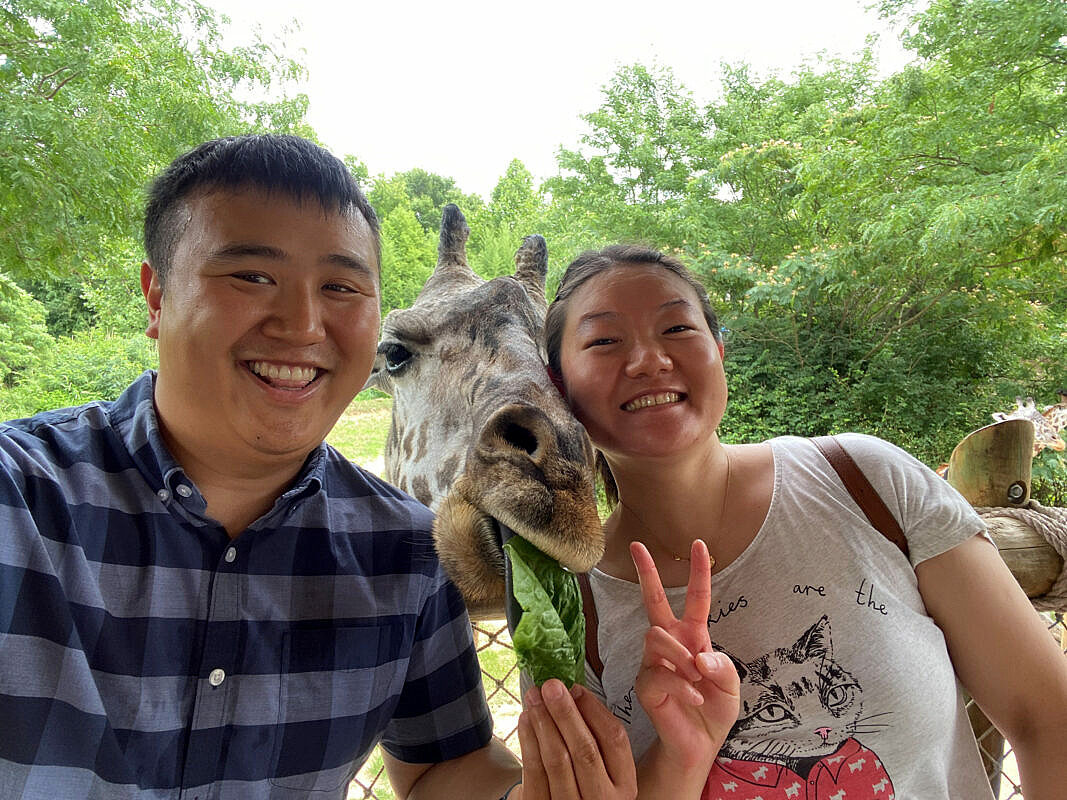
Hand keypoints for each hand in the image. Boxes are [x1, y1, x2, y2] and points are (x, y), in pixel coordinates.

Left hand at [515, 679, 636, 799]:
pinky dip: (529, 741)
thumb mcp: (603, 767)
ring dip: (544, 722)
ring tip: (534, 697)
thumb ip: (596, 734)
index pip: (615, 739)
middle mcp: (604, 799)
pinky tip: (525, 719)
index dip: (594, 709)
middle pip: (585, 749)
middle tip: (550, 686)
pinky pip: (535, 772)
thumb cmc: (583, 783)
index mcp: (624, 784)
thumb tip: (572, 692)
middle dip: (565, 712)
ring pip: (558, 760)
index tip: (575, 688)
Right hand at [631, 540, 739, 776]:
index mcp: (693, 637)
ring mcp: (653, 662)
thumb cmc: (713, 711)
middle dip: (646, 572)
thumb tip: (700, 656)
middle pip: (653, 601)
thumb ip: (723, 668)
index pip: (695, 598)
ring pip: (656, 636)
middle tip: (636, 545)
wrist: (699, 745)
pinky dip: (681, 685)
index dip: (698, 572)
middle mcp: (670, 644)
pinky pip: (658, 672)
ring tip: (697, 681)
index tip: (699, 544)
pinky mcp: (645, 684)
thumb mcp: (731, 687)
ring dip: (681, 657)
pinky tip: (694, 698)